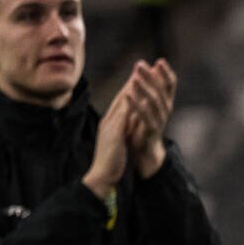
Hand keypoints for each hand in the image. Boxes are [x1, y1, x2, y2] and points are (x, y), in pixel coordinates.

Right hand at [83, 84, 137, 198]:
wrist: (101, 177)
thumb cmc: (110, 162)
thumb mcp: (116, 142)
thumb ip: (120, 131)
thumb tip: (125, 124)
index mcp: (111, 123)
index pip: (121, 102)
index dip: (130, 88)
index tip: (139, 76)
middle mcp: (109, 121)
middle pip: (121, 97)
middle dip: (132, 81)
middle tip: (142, 66)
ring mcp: (110, 126)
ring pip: (122, 103)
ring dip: (131, 88)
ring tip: (141, 74)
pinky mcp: (114, 134)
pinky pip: (123, 116)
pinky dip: (130, 104)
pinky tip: (138, 96)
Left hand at [124, 60, 175, 177]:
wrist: (145, 150)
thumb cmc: (146, 123)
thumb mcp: (151, 104)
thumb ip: (153, 88)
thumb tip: (152, 66)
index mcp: (166, 102)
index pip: (170, 84)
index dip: (166, 73)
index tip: (160, 61)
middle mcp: (166, 110)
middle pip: (160, 90)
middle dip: (150, 76)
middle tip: (140, 64)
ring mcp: (160, 120)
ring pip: (154, 102)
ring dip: (144, 88)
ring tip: (134, 78)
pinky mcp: (152, 130)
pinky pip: (144, 115)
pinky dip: (136, 104)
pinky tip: (127, 94)